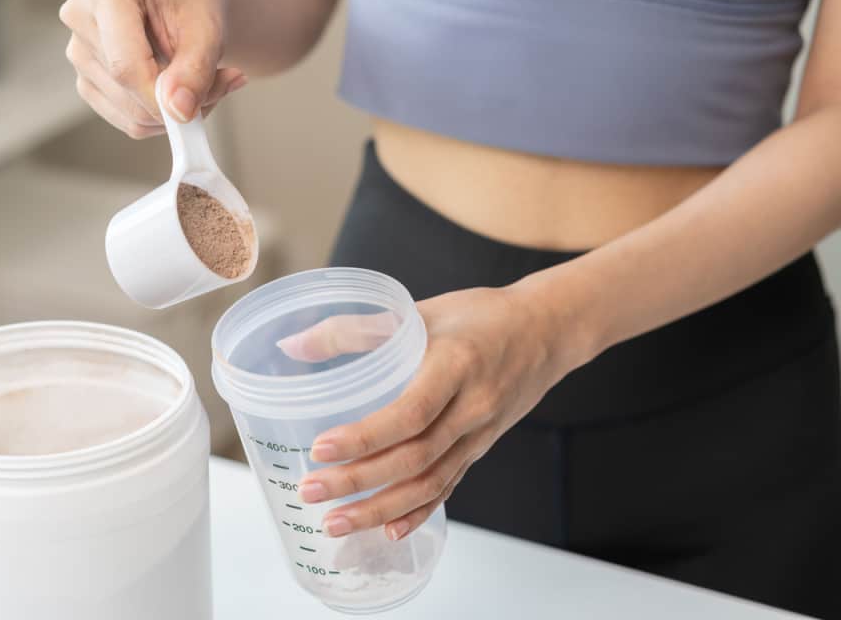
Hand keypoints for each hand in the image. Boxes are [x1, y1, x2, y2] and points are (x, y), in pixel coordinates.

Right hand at [59, 0, 247, 137]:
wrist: (188, 8)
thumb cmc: (196, 9)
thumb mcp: (209, 31)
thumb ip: (195, 70)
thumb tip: (178, 112)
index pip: (125, 64)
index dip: (160, 97)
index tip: (193, 109)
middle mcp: (82, 16)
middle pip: (126, 88)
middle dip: (177, 102)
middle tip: (220, 83)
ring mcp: (79, 52)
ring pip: (130, 112)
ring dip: (174, 112)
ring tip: (200, 83)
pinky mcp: (86, 82)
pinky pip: (127, 121)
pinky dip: (160, 118)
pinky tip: (176, 93)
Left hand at [292, 281, 582, 541]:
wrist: (547, 332)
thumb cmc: (481, 316)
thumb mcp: (420, 310)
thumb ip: (356, 328)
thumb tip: (292, 346)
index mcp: (456, 365)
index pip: (410, 412)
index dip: (366, 436)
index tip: (321, 449)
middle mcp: (471, 407)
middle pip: (414, 457)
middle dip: (360, 482)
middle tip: (312, 493)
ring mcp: (478, 434)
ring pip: (429, 482)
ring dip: (381, 509)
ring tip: (336, 523)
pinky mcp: (480, 448)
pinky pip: (448, 486)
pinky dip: (418, 512)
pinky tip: (389, 530)